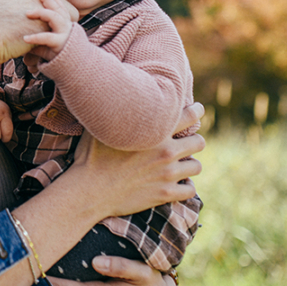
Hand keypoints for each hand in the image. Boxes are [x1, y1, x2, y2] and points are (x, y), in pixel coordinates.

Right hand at [0, 0, 115, 65]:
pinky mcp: (40, 20)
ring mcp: (39, 4)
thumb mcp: (10, 8)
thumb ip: (32, 6)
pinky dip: (48, 44)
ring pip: (67, 23)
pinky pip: (59, 35)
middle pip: (70, 10)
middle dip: (61, 26)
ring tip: (26, 38)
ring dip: (55, 35)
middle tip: (33, 34)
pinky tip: (26, 44)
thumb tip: (49, 16)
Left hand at [22, 0, 73, 63]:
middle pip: (58, 7)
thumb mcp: (46, 45)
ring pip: (55, 18)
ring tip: (27, 13)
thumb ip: (37, 38)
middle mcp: (67, 27)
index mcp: (65, 24)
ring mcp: (65, 36)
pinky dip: (36, 37)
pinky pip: (48, 38)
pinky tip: (26, 38)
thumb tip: (21, 36)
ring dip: (41, 13)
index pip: (58, 6)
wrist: (77, 74)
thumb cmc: (58, 61)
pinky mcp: (61, 46)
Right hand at [67, 102, 204, 218]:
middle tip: (187, 142)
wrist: (88, 190)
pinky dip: (186, 187)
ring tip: (182, 164)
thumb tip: (117, 91)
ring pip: (197, 166)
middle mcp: (166, 151)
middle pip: (199, 142)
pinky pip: (190, 190)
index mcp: (154, 131)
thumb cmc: (91, 155)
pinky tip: (178, 184)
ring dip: (190, 164)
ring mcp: (167, 174)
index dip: (197, 111)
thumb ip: (118, 110)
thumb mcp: (102, 125)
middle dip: (194, 141)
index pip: (189, 115)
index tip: (198, 110)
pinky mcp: (165, 194)